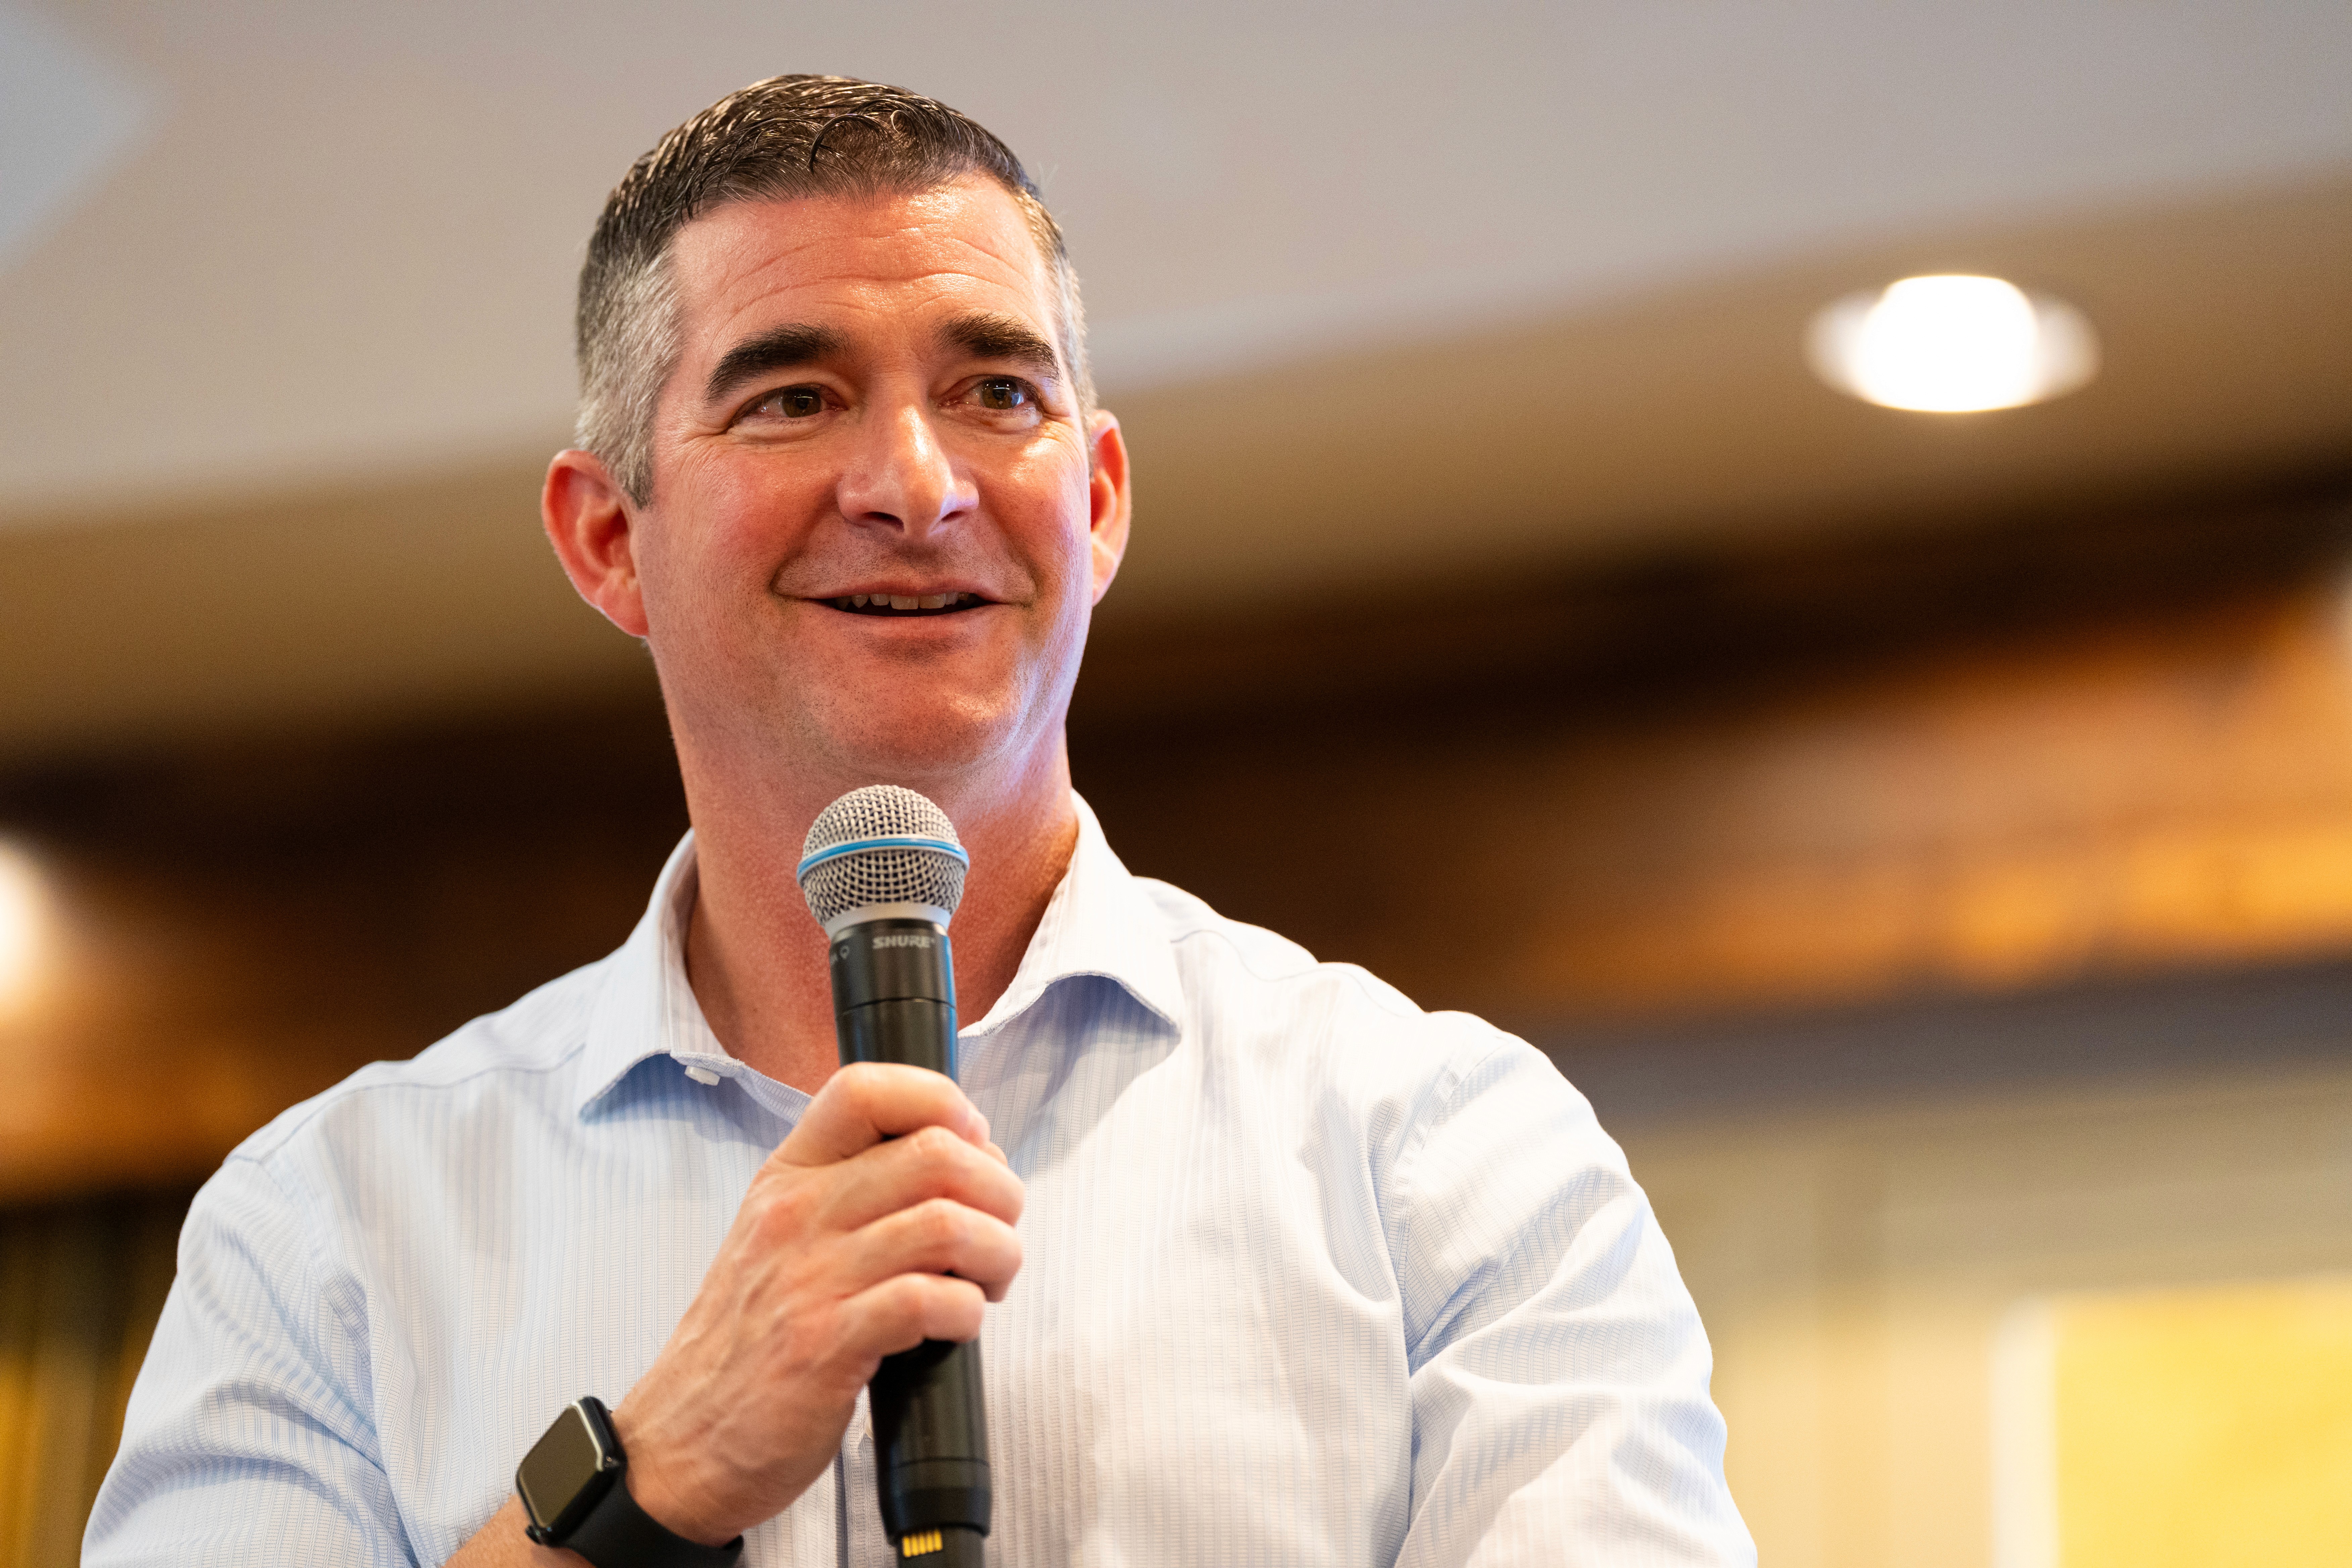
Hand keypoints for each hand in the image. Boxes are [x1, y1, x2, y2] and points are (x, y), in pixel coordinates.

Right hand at [608, 1063, 1021, 1545]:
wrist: (679, 1444)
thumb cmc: (750, 1343)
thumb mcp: (782, 1239)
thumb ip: (853, 1193)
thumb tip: (962, 1159)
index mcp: (788, 1178)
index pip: (865, 1089)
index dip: (942, 1100)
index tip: (974, 1143)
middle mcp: (797, 1215)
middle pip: (935, 1153)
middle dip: (999, 1189)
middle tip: (1001, 1231)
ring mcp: (809, 1279)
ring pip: (945, 1224)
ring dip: (997, 1252)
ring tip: (990, 1282)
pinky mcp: (826, 1346)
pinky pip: (927, 1300)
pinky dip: (966, 1312)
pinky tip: (959, 1326)